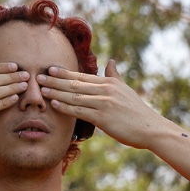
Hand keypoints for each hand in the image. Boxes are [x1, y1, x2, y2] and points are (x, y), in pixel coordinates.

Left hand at [38, 59, 168, 148]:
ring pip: (75, 96)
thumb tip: (111, 62)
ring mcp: (104, 103)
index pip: (82, 76)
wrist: (150, 128)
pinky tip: (54, 104)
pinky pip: (80, 111)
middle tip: (38, 77)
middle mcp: (105, 90)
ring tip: (41, 90)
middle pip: (75, 84)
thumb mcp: (126, 90)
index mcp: (109, 83)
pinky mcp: (103, 118)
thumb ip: (115, 76)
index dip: (64, 73)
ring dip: (56, 92)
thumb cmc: (137, 112)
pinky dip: (66, 107)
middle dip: (55, 81)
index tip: (50, 69)